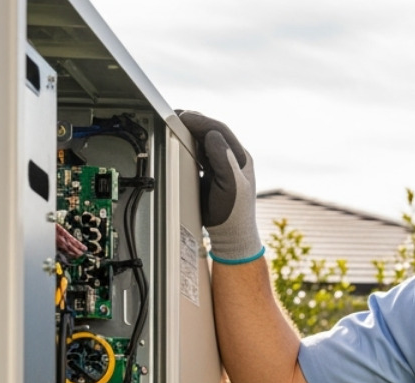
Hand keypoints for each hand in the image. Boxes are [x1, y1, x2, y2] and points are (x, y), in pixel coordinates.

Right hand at [178, 111, 262, 260]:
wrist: (231, 234)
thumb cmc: (233, 214)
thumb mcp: (231, 186)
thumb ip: (224, 160)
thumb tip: (213, 136)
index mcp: (240, 158)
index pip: (220, 131)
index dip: (201, 121)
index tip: (183, 116)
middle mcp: (233, 158)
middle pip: (212, 131)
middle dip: (194, 122)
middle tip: (174, 115)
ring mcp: (222, 165)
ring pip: (205, 141)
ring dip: (190, 131)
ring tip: (174, 123)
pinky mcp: (212, 173)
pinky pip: (200, 152)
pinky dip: (188, 145)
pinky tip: (179, 142)